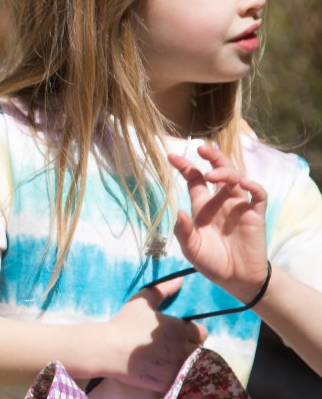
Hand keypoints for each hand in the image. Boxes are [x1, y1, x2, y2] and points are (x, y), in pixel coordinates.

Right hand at [106, 278, 206, 390]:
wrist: (108, 350)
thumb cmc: (124, 323)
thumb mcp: (142, 302)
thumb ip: (163, 290)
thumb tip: (179, 279)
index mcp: (180, 329)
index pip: (201, 332)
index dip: (191, 332)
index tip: (178, 334)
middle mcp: (183, 348)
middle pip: (199, 350)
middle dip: (189, 347)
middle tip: (172, 346)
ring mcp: (177, 367)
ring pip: (192, 365)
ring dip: (185, 361)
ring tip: (168, 358)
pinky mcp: (169, 381)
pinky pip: (181, 378)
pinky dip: (175, 374)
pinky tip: (161, 369)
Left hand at [169, 145, 269, 301]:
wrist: (235, 278)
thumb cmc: (211, 261)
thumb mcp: (190, 248)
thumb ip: (183, 231)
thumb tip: (179, 212)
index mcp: (202, 206)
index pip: (194, 179)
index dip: (185, 167)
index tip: (171, 157)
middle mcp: (221, 201)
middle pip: (218, 171)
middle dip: (212, 158)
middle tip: (202, 149)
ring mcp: (239, 206)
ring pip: (236, 178)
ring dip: (226, 171)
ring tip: (213, 175)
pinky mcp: (255, 214)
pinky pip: (258, 194)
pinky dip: (253, 185)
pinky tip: (243, 183)